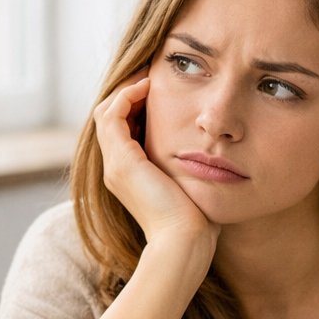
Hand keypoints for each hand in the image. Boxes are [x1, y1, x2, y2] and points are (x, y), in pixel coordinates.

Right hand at [92, 71, 216, 253]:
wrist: (184, 242)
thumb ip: (191, 169)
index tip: (159, 89)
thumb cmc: (196, 222)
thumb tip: (213, 155)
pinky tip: (149, 86)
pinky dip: (126, 95)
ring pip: (106, 112)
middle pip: (109, 118)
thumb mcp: (191, 186)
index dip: (136, 107)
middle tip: (151, 75)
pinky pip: (112, 115)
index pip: (121, 129)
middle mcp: (116, 169)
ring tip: (149, 76)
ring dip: (126, 89)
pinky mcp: (122, 161)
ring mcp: (115, 165)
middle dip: (128, 94)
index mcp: (129, 175)